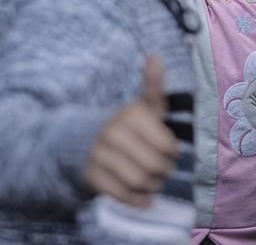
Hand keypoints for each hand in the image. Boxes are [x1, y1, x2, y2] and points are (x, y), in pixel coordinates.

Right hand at [85, 57, 178, 207]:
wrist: (82, 141)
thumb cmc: (126, 125)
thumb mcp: (141, 105)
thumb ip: (152, 86)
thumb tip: (154, 57)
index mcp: (130, 113)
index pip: (167, 146)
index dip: (173, 154)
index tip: (170, 153)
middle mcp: (113, 132)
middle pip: (154, 166)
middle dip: (164, 173)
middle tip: (163, 171)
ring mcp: (99, 154)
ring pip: (138, 182)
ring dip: (152, 187)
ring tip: (153, 182)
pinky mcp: (90, 176)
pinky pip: (121, 195)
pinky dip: (137, 200)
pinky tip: (143, 197)